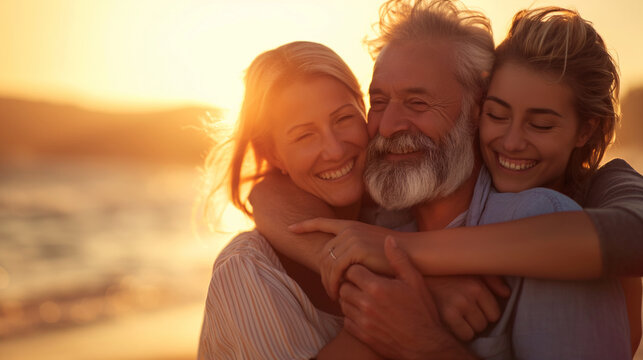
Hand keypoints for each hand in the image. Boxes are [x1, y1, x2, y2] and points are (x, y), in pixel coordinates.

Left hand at [290, 218, 399, 298]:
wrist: (417, 254)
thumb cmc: (397, 257)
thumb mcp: (373, 247)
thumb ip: (356, 247)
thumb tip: (341, 255)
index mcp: (351, 226)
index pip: (322, 223)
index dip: (305, 226)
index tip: (290, 230)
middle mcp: (349, 230)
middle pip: (323, 253)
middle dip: (322, 273)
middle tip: (329, 291)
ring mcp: (352, 238)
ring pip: (327, 263)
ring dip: (328, 282)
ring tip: (334, 296)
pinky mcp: (356, 250)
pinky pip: (335, 269)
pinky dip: (334, 283)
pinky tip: (338, 294)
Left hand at [338, 236, 474, 359]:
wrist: (425, 344)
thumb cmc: (422, 310)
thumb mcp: (414, 281)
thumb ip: (399, 259)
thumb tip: (388, 240)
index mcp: (377, 287)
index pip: (352, 270)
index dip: (357, 269)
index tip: (365, 271)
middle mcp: (366, 304)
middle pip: (344, 286)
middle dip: (350, 283)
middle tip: (362, 284)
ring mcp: (363, 321)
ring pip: (343, 303)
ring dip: (350, 299)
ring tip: (363, 297)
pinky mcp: (362, 335)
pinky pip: (346, 321)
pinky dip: (351, 316)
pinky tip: (364, 313)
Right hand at [424, 275, 510, 340]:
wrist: (414, 273)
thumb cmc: (443, 273)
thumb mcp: (467, 269)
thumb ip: (491, 279)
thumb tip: (506, 294)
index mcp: (476, 284)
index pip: (494, 313)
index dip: (484, 313)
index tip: (473, 308)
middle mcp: (468, 295)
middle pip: (484, 323)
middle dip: (475, 320)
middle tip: (462, 311)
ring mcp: (456, 306)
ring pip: (474, 331)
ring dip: (467, 328)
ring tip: (456, 316)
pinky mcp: (445, 316)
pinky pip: (464, 335)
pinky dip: (459, 332)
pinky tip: (450, 322)